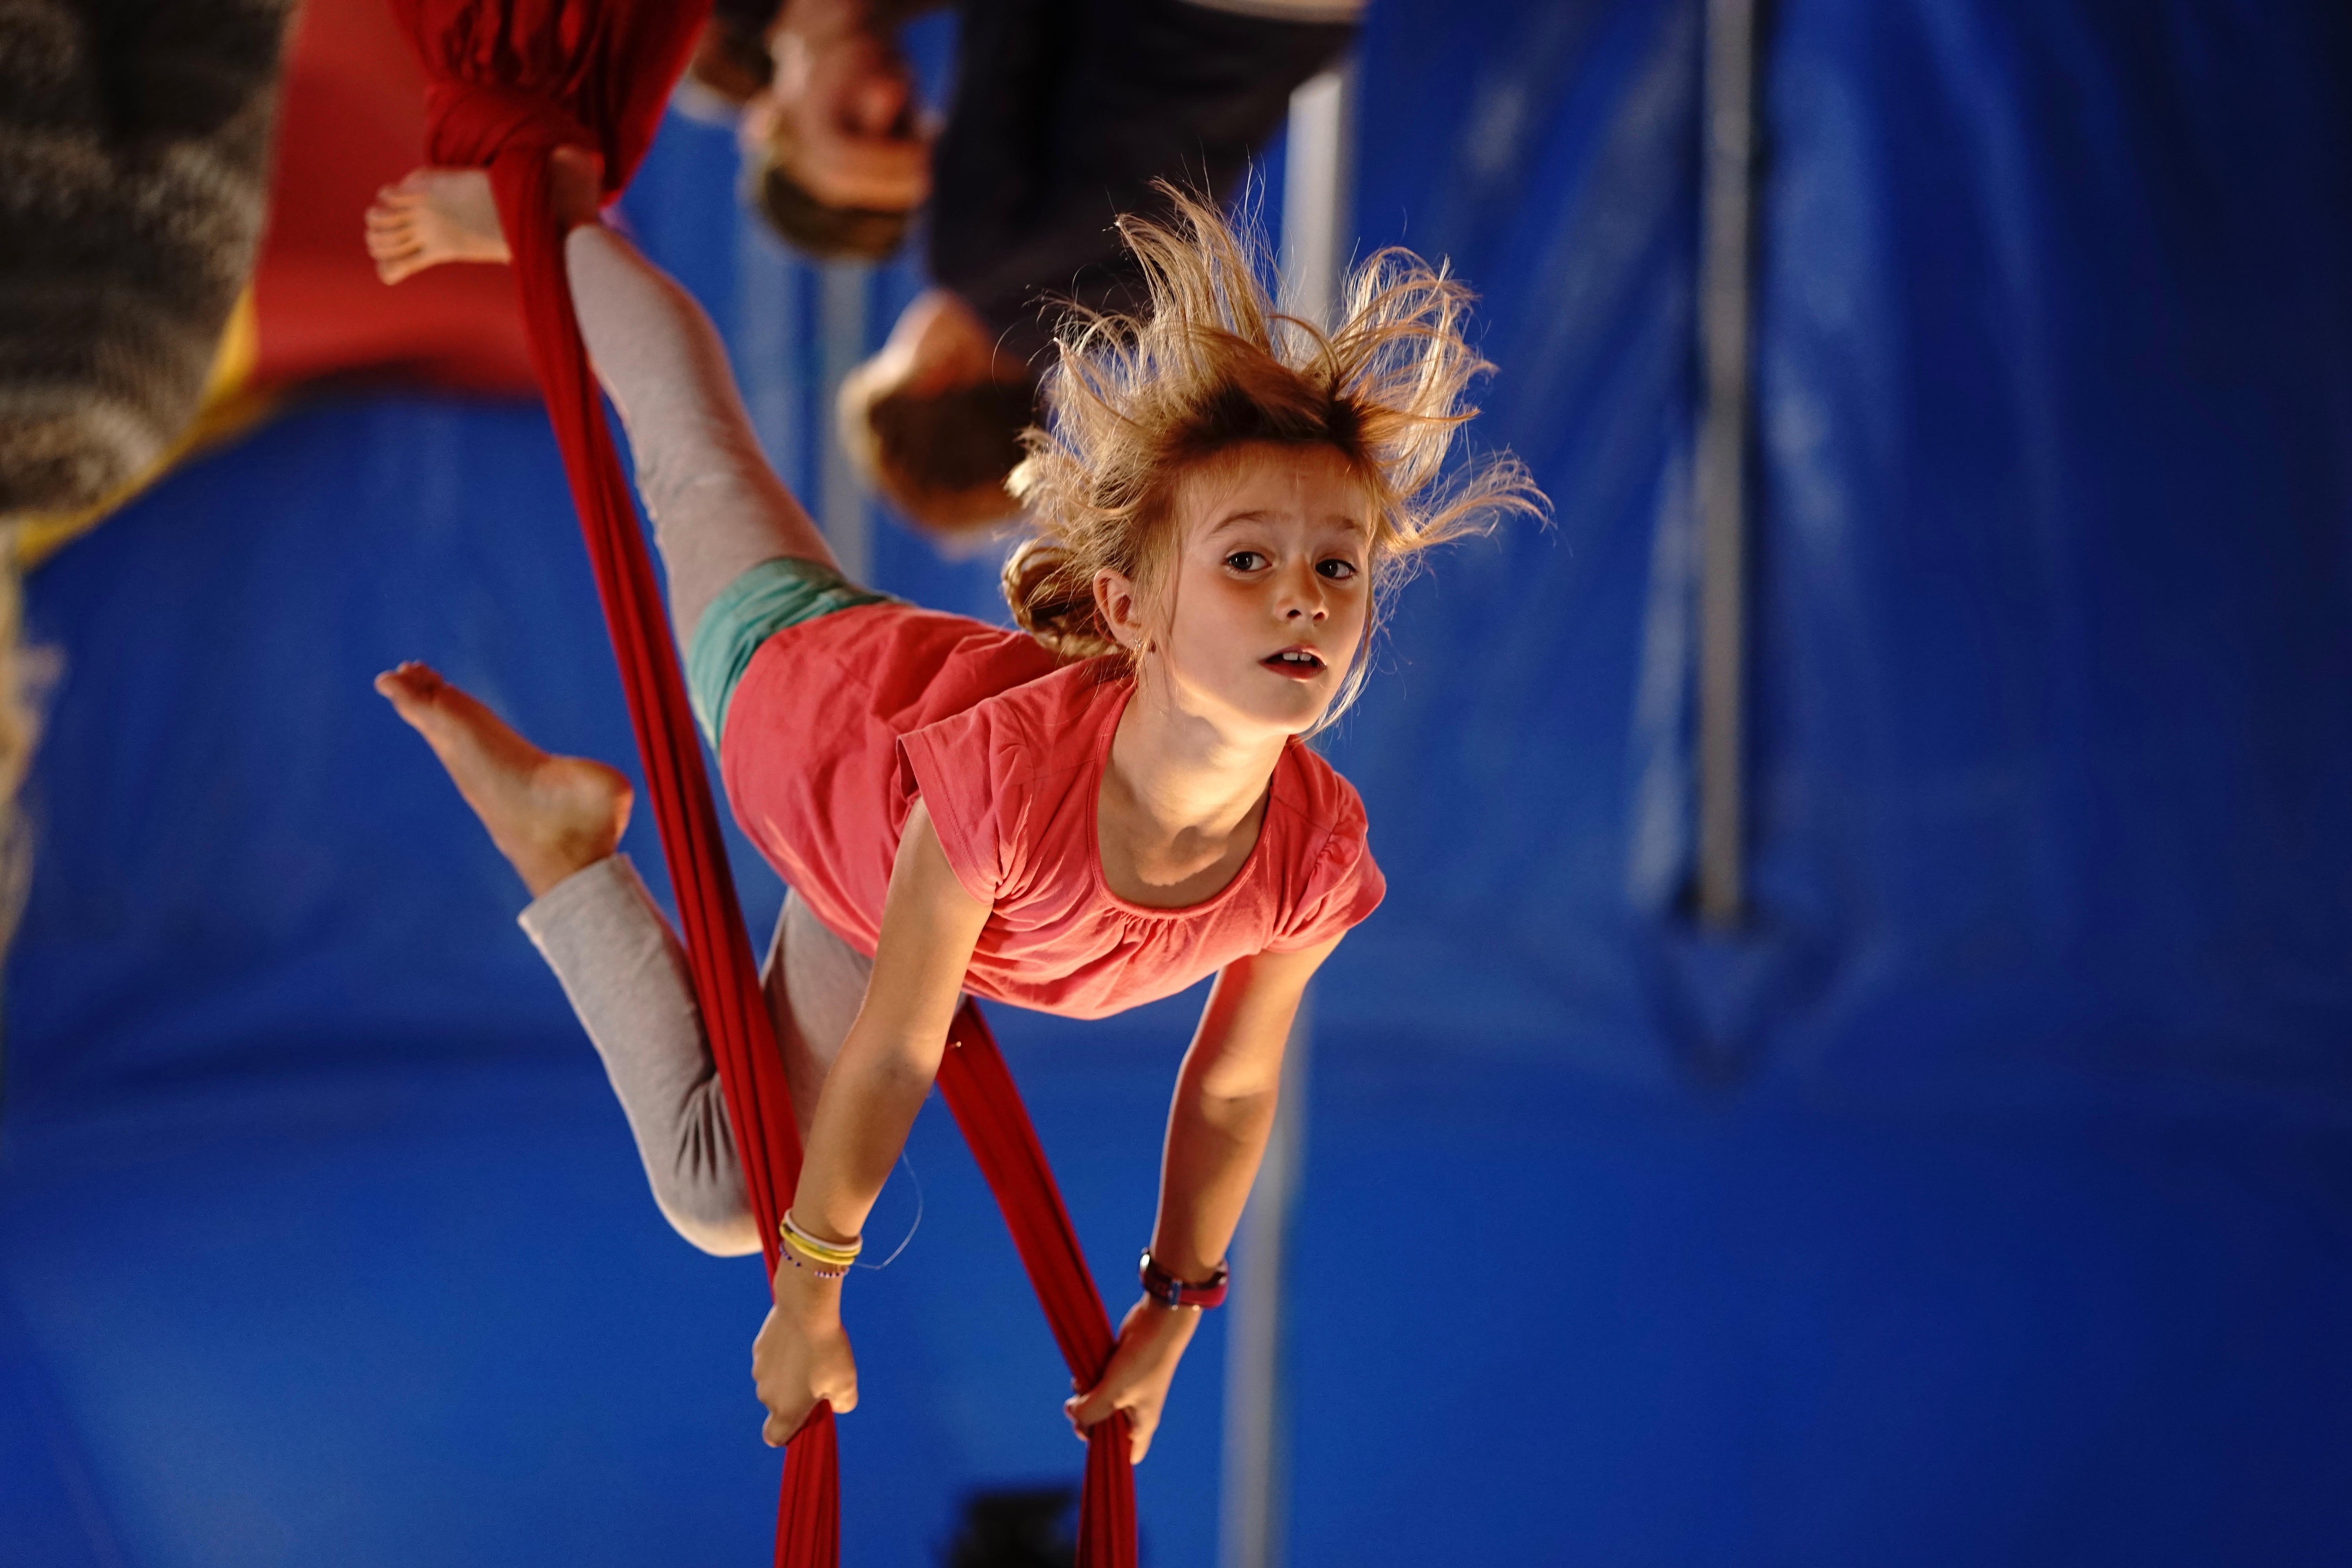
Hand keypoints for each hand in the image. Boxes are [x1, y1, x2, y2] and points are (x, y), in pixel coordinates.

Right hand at [752, 1262, 858, 1445]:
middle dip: (796, 1396)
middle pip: (779, 1404)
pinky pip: (772, 1359)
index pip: (774, 1437)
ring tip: (812, 1353)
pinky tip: (800, 1338)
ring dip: (789, 1374)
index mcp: (786, 1410)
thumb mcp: (846, 1384)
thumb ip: (842, 1405)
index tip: (803, 1418)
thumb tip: (834, 1406)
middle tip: (820, 1375)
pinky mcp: (759, 1348)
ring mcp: (759, 1370)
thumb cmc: (827, 1351)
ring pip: (775, 1380)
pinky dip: (784, 1353)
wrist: (806, 1310)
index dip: (787, 1434)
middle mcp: (767, 1395)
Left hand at [1064, 1297, 1200, 1463]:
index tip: (1088, 1435)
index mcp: (1141, 1425)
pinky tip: (1080, 1374)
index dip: (1105, 1452)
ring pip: (1098, 1406)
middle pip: (1104, 1429)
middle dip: (1086, 1419)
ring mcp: (1127, 1392)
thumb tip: (1072, 1414)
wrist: (1157, 1321)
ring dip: (1084, 1398)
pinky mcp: (1119, 1374)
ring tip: (1079, 1384)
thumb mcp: (1113, 1393)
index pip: (1127, 1455)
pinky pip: (1098, 1387)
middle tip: (1075, 1406)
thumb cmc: (1143, 1361)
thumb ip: (1090, 1411)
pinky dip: (1087, 1383)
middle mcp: (1135, 1412)